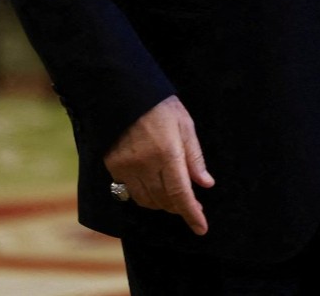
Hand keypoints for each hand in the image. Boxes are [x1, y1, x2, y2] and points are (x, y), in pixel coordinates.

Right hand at [103, 95, 214, 234]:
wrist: (124, 92)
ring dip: (162, 204)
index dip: (192, 213)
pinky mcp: (113, 167)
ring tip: (174, 196)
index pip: (181, 193)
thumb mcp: (185, 124)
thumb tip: (206, 183)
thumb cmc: (160, 106)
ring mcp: (127, 167)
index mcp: (167, 152)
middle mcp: (146, 164)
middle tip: (192, 203)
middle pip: (164, 200)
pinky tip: (153, 187)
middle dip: (179, 207)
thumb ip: (195, 156)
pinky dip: (145, 196)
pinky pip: (130, 192)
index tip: (201, 228)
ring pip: (147, 200)